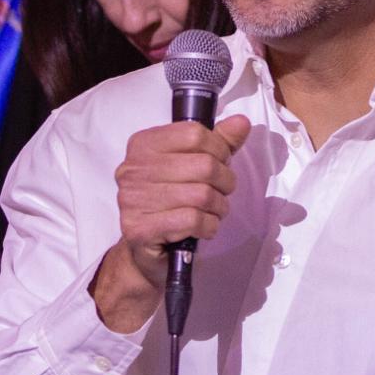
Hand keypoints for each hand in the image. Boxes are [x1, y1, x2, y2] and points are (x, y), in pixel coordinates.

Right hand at [91, 116, 250, 331]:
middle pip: (204, 165)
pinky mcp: (140, 229)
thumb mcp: (195, 165)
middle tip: (221, 192)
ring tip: (214, 211)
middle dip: (224, 181)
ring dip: (218, 206)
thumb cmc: (173, 202)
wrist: (147, 251)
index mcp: (143, 145)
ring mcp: (132, 200)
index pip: (195, 133)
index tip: (221, 163)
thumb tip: (241, 123)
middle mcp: (132, 169)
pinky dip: (209, 225)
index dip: (219, 149)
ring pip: (201, 194)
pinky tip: (205, 227)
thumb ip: (218, 143)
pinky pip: (193, 220)